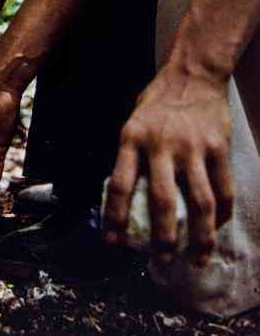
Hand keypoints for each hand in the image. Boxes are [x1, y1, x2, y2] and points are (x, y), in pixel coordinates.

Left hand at [102, 64, 233, 265]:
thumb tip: (125, 198)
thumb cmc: (159, 102)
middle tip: (160, 262)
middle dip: (161, 239)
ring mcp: (192, 147)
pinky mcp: (218, 148)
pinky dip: (222, 215)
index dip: (115, 217)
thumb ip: (132, 156)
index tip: (113, 242)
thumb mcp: (134, 122)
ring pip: (199, 204)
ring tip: (194, 259)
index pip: (119, 184)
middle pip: (162, 202)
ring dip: (198, 238)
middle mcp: (161, 145)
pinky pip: (223, 190)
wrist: (192, 73)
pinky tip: (216, 229)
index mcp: (132, 138)